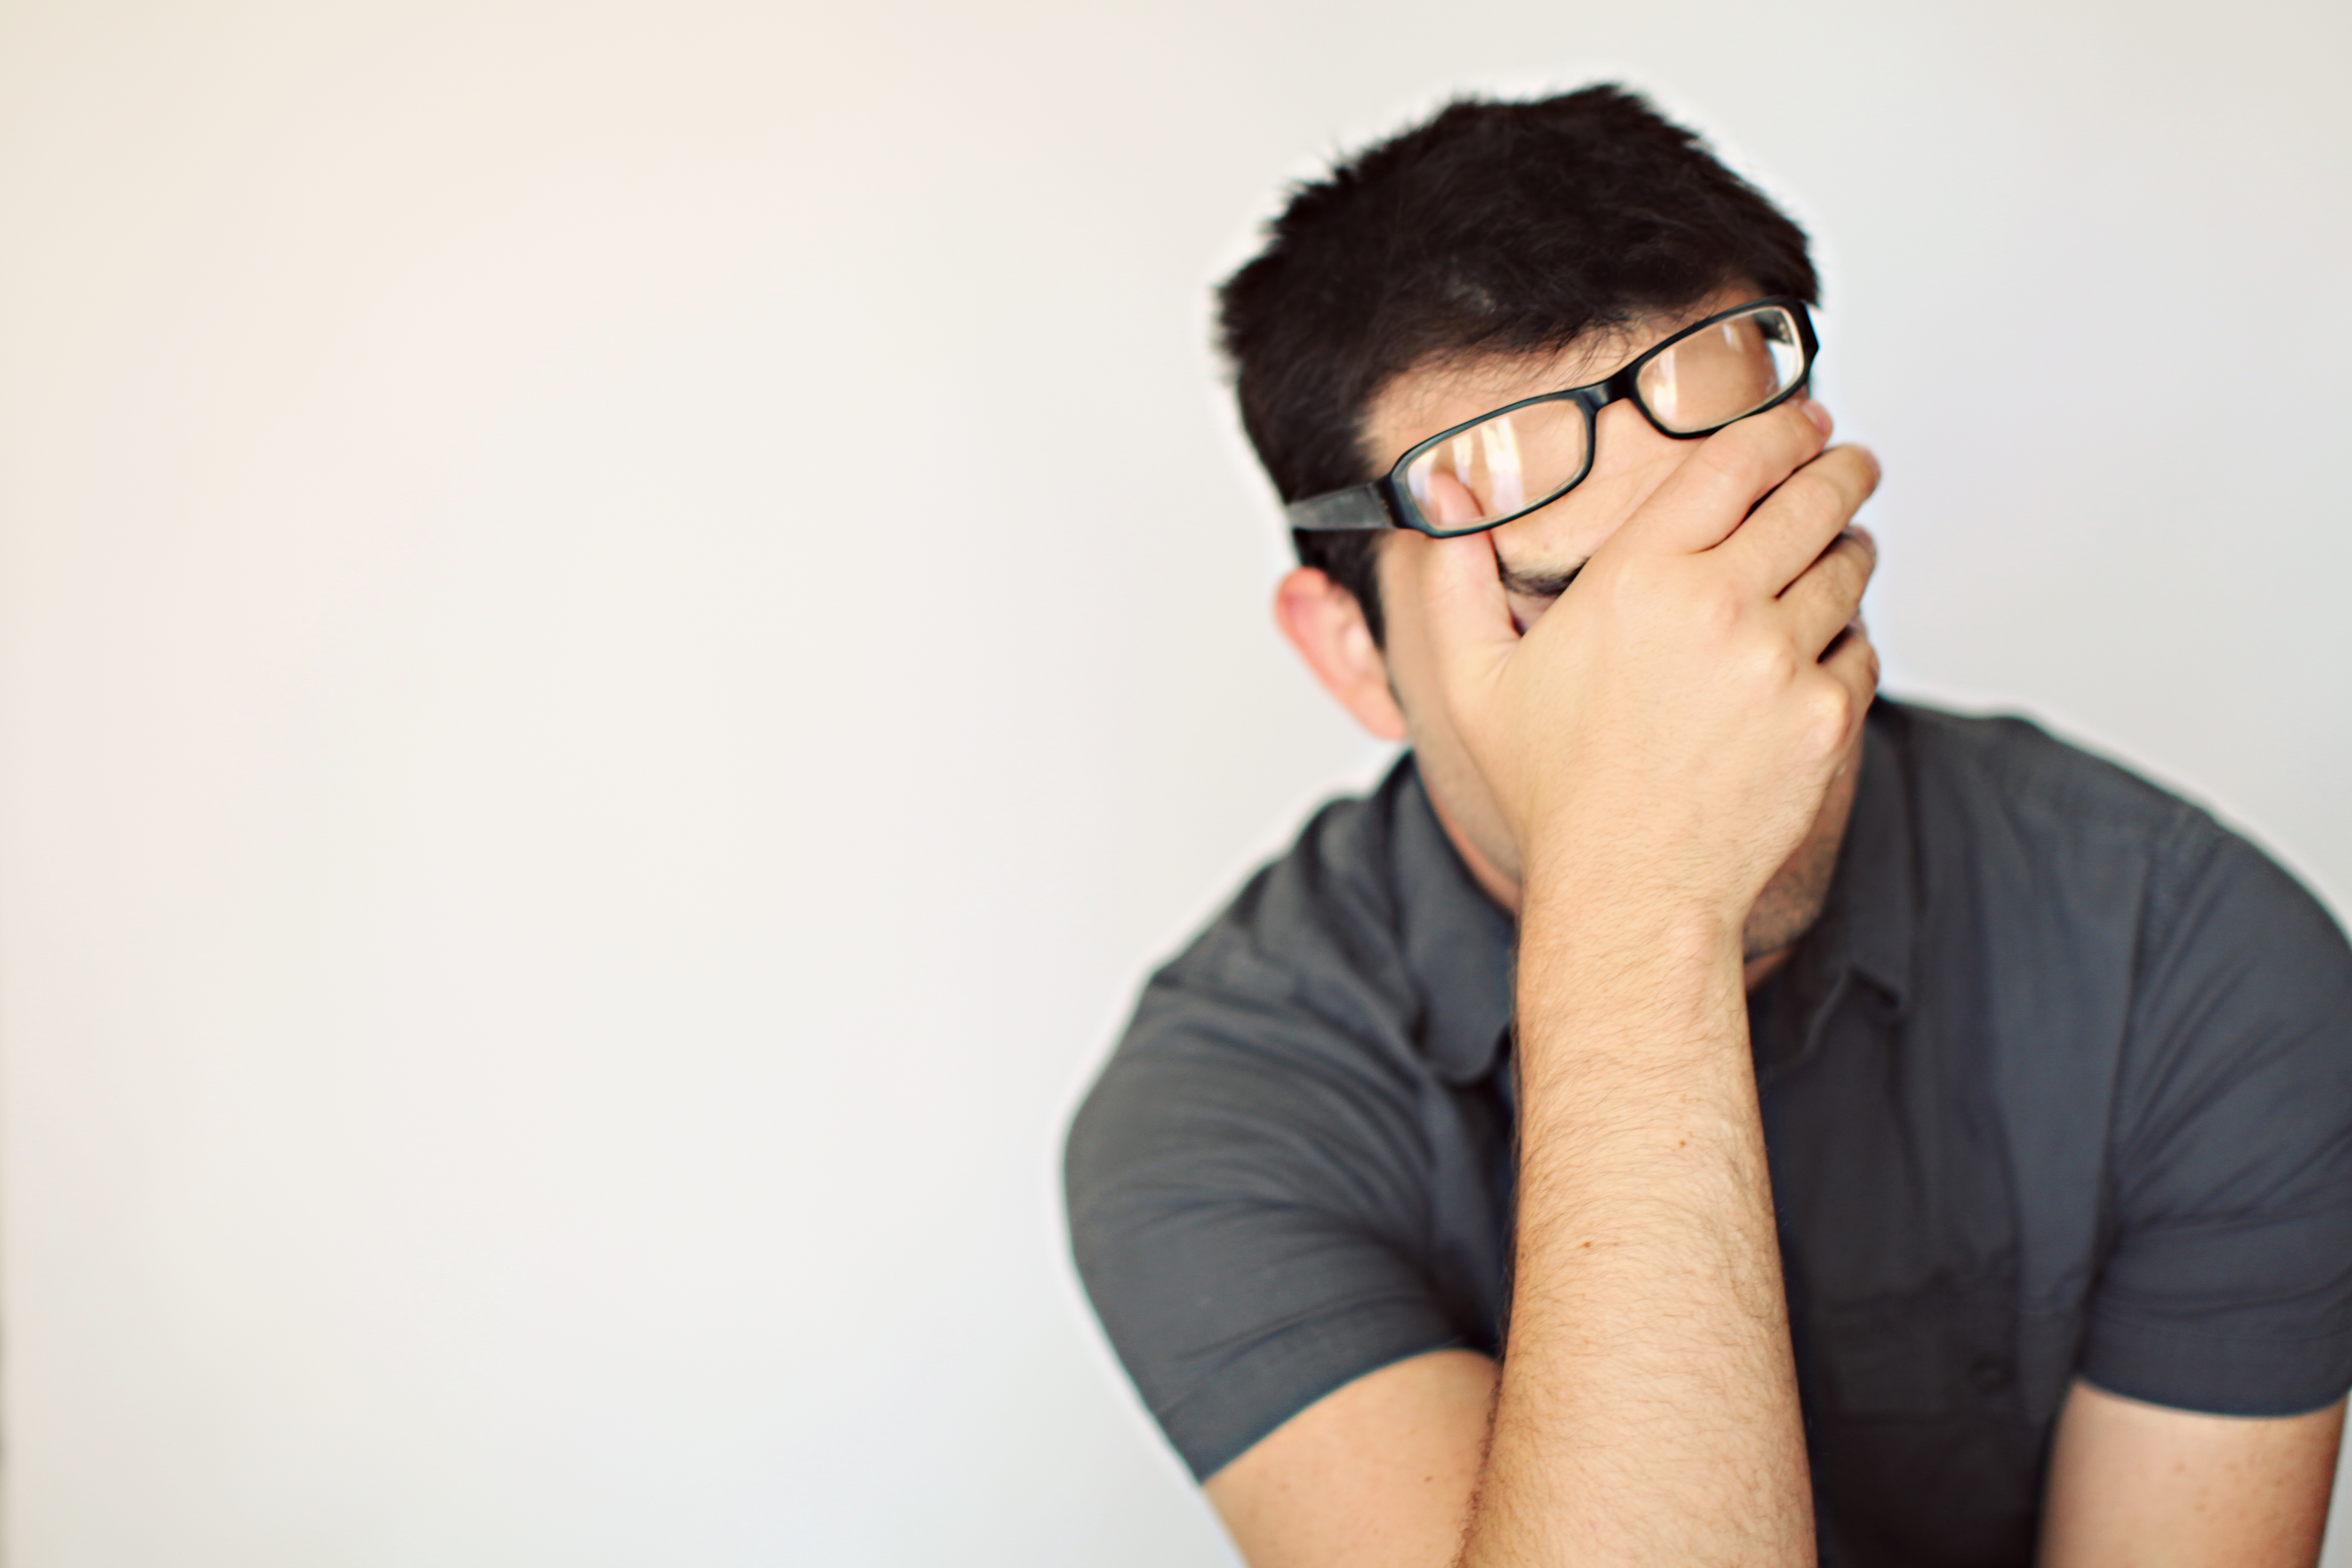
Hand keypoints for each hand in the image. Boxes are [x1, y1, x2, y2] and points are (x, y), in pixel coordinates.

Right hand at [1411, 399, 1880, 930]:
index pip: (1736, 460)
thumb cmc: (1553, 791)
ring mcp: (1779, 662)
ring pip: (1847, 568)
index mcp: (1637, 578)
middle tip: (1847, 464)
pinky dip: (1849, 640)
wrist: (1628, 891)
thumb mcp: (1472, 681)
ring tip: (1840, 549)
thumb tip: (1441, 494)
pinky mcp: (1824, 717)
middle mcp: (1717, 606)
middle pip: (1813, 497)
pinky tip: (1821, 648)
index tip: (1799, 422)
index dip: (1779, 428)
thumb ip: (1454, 578)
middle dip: (1838, 471)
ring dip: (1849, 548)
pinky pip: (1862, 648)